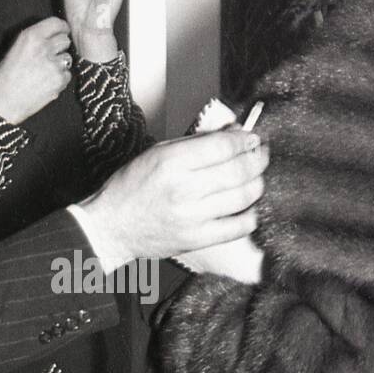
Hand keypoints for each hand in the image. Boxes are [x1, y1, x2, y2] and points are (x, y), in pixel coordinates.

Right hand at [0, 17, 72, 123]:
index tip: (62, 32)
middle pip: (65, 40)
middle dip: (60, 47)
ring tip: (45, 73)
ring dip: (60, 64)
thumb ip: (33, 40)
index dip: (61, 28)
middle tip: (50, 56)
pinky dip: (60, 79)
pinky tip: (47, 84)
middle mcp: (44, 47)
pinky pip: (67, 75)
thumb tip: (51, 37)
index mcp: (30, 36)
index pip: (56, 23)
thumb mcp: (14, 49)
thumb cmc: (3, 78)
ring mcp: (53, 64)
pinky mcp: (59, 80)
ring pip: (67, 58)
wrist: (3, 103)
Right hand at [80, 127, 268, 266]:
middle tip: (261, 154)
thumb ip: (197, 143)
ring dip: (258, 183)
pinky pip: (239, 227)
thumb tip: (234, 133)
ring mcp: (192, 217)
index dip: (245, 140)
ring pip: (244, 197)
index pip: (223, 147)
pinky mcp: (197, 240)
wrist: (112, 227)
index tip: (251, 138)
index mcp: (171, 162)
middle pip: (239, 171)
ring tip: (256, 176)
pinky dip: (251, 215)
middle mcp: (183, 190)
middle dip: (258, 158)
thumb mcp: (158, 153)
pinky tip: (247, 206)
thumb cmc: (132, 187)